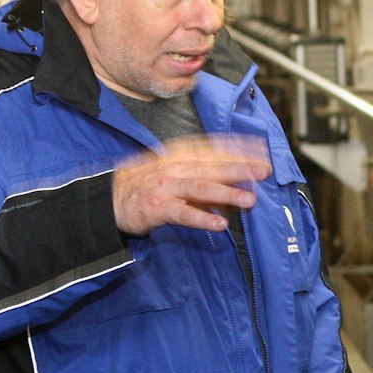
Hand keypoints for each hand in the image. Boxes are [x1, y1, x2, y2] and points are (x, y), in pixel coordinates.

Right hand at [113, 134, 269, 235]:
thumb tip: (236, 184)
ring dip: (227, 193)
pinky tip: (220, 224)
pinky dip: (201, 218)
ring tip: (250, 199)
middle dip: (240, 167)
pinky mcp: (156, 208)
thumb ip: (204, 177)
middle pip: (211, 166)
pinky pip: (182, 214)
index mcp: (178, 155)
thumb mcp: (173, 173)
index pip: (212, 148)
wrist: (107, 199)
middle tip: (265, 170)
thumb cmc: (145, 185)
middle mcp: (174, 167)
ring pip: (200, 187)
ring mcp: (165, 187)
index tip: (262, 150)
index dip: (238, 147)